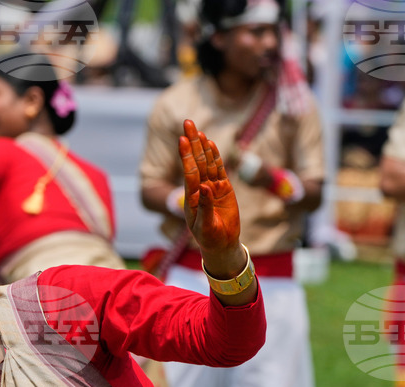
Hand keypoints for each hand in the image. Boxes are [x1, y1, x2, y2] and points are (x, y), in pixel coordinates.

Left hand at [179, 119, 244, 276]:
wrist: (221, 244)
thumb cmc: (210, 238)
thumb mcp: (206, 227)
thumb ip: (205, 207)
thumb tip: (205, 187)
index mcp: (192, 197)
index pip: (189, 172)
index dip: (186, 156)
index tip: (182, 140)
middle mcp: (199, 188)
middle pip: (195, 161)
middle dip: (191, 142)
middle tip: (187, 123)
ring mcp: (211, 187)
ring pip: (207, 163)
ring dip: (202, 146)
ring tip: (197, 130)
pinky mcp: (222, 188)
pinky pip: (218, 169)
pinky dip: (215, 156)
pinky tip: (210, 144)